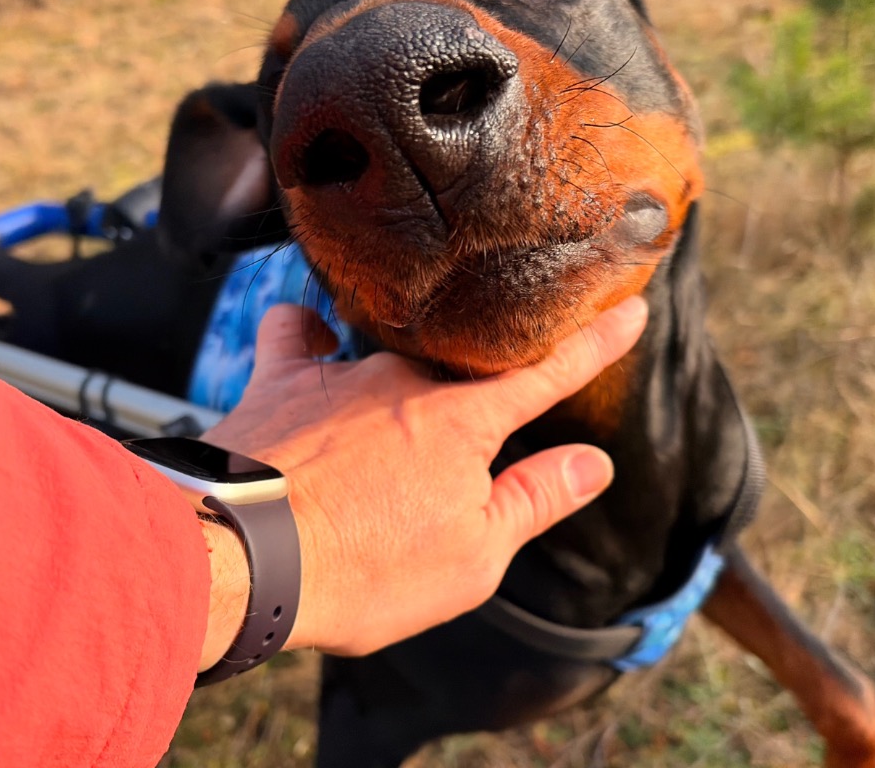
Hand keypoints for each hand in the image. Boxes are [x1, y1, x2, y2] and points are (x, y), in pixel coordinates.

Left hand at [200, 295, 647, 658]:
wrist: (242, 556)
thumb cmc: (364, 569)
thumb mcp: (473, 556)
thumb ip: (534, 499)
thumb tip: (593, 463)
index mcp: (465, 420)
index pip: (550, 373)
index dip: (598, 342)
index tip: (633, 306)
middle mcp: (405, 378)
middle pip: (460, 363)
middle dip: (476, 378)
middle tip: (458, 429)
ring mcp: (339, 371)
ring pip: (385, 347)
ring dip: (396, 374)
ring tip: (381, 422)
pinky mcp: (278, 379)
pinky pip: (297, 333)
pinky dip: (310, 335)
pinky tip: (311, 343)